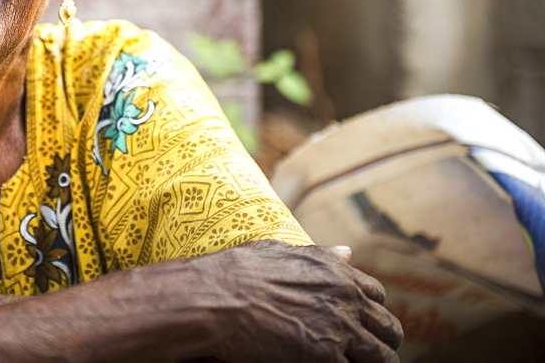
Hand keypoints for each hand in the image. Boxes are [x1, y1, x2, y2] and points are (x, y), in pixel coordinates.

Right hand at [112, 240, 401, 361]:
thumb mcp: (278, 252)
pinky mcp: (325, 357)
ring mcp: (339, 330)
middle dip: (381, 344)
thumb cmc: (235, 273)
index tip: (362, 326)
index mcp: (336, 272)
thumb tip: (347, 251)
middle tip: (366, 356)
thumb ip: (319, 256)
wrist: (213, 298)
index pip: (377, 297)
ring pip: (381, 358)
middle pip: (389, 330)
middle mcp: (345, 299)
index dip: (371, 313)